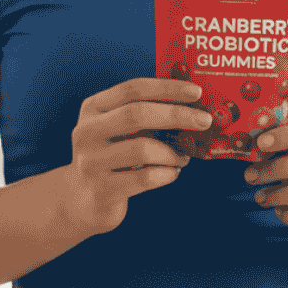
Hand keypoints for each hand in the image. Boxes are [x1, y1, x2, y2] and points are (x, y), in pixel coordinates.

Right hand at [64, 79, 210, 235]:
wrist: (83, 199)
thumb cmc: (112, 156)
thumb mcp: (118, 128)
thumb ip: (146, 113)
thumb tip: (192, 103)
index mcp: (93, 108)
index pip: (133, 89)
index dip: (167, 88)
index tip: (196, 91)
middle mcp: (87, 132)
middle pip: (136, 115)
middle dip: (176, 115)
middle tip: (204, 121)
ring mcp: (91, 162)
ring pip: (142, 150)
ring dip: (172, 152)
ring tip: (184, 157)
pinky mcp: (102, 191)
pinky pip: (145, 179)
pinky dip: (166, 175)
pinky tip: (172, 173)